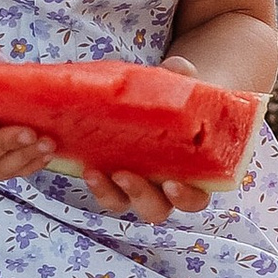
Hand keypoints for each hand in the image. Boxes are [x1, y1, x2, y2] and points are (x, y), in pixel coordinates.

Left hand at [72, 45, 217, 221]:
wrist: (160, 100)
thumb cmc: (180, 100)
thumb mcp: (184, 86)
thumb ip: (183, 78)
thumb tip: (178, 67)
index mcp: (192, 174)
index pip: (195, 198)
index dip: (186, 197)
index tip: (172, 184)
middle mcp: (163, 188)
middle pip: (156, 210)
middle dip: (140, 196)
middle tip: (124, 174)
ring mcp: (135, 184)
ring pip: (123, 204)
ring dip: (108, 193)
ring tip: (93, 171)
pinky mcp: (110, 175)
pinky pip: (101, 188)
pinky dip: (92, 180)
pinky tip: (82, 163)